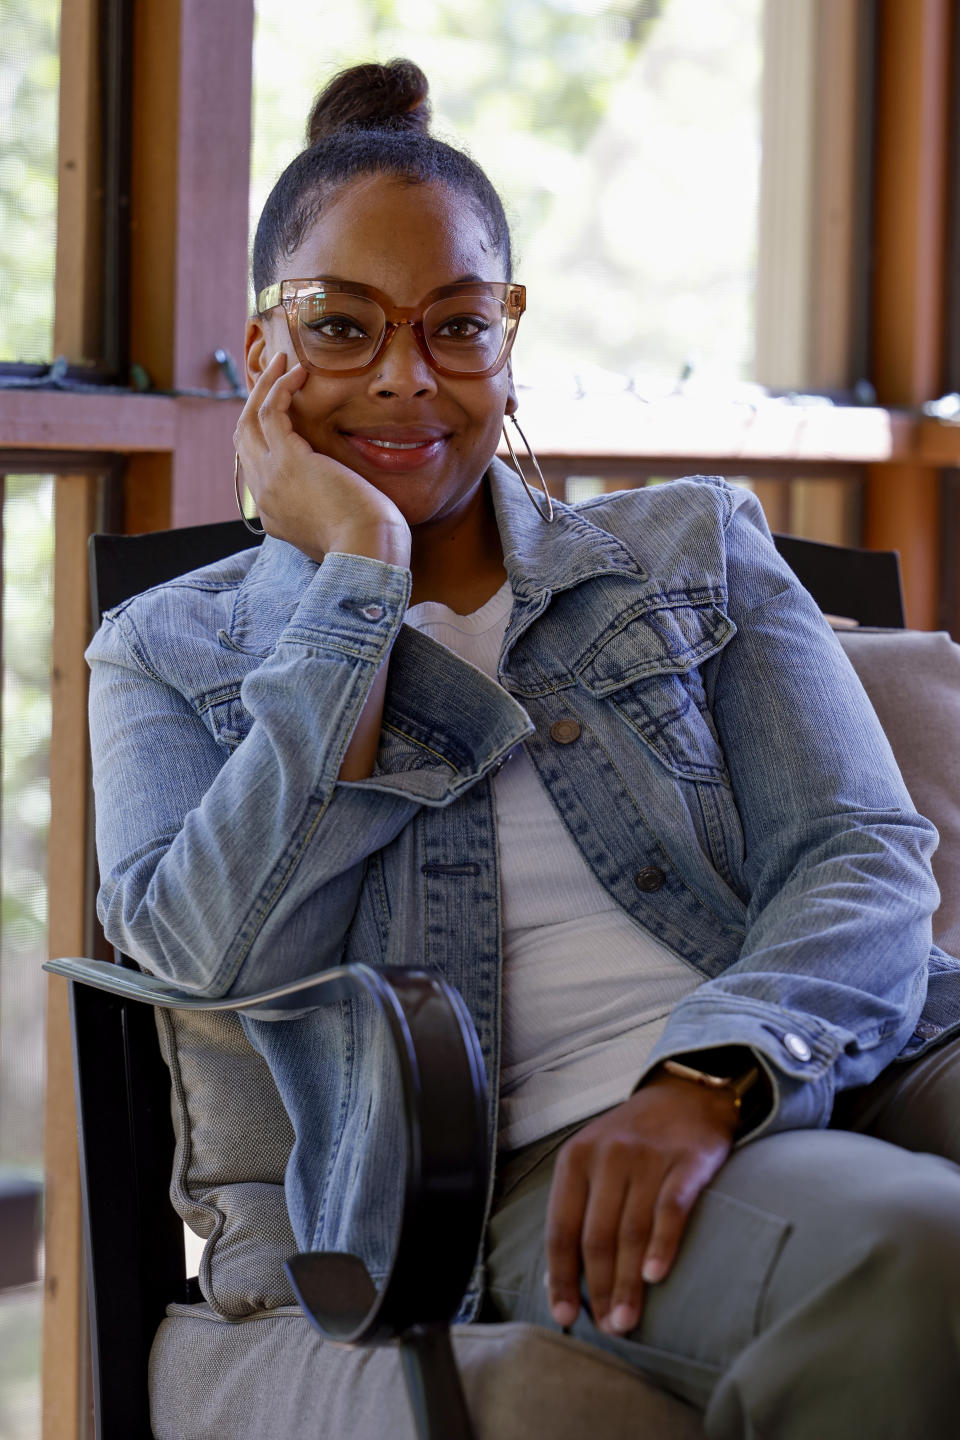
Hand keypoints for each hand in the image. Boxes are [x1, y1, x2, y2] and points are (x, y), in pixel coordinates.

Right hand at [234, 352, 410, 566]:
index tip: (278, 410)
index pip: (253, 466)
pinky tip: (297, 372)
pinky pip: (270, 412)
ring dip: (264, 385)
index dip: (260, 434)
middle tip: (272, 376)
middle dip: (253, 402)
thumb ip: (325, 513)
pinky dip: (279, 387)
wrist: (367, 552)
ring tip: (282, 361)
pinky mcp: (288, 461)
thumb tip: (338, 500)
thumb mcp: (337, 530)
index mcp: (273, 516)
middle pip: (242, 439)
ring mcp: (270, 479)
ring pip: (250, 420)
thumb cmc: (366, 543)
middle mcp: (263, 497)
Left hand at [545, 1073, 737, 1335]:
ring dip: (628, 1282)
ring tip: (627, 1320)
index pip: (561, 1227)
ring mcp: (648, 1156)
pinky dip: (663, 1245)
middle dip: (600, 1288)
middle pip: (597, 1235)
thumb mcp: (592, 1161)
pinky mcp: (688, 1161)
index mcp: (576, 1158)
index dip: (561, 1276)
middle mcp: (608, 1155)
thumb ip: (576, 1209)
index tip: (563, 1314)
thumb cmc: (632, 1140)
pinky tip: (656, 1277)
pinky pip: (672, 1209)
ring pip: (632, 1229)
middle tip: (608, 1328)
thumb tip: (555, 1278)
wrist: (686, 1094)